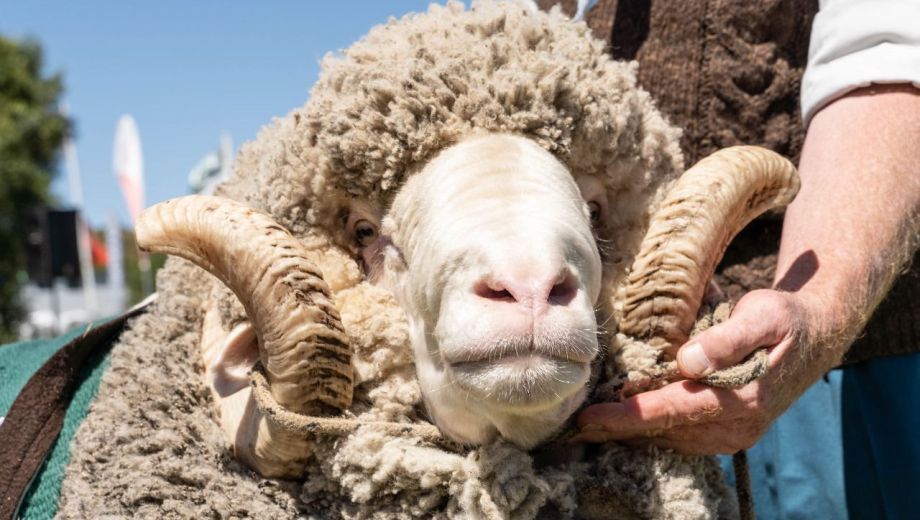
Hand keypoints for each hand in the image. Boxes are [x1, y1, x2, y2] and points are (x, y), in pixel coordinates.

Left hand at [573, 289, 836, 453]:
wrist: (816, 337)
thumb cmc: (784, 319)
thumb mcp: (763, 315)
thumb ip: (726, 338)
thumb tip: (688, 360)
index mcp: (742, 400)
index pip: (670, 412)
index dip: (626, 417)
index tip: (588, 417)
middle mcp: (736, 428)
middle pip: (662, 432)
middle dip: (617, 430)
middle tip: (572, 427)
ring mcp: (732, 436)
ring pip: (668, 438)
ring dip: (630, 432)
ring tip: (588, 424)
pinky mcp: (726, 435)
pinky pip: (679, 436)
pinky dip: (650, 428)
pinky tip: (623, 418)